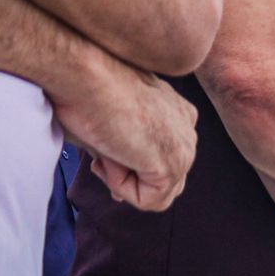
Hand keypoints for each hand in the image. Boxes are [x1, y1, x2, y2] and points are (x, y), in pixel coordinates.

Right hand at [53, 57, 197, 211]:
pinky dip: (123, 188)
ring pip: (157, 192)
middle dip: (129, 176)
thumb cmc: (88, 90)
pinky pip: (150, 200)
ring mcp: (183, 149)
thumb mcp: (110, 126)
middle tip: (104, 152)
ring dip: (123, 180)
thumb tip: (119, 194)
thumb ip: (122, 156)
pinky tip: (113, 156)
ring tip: (108, 148)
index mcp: (178, 116)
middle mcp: (187, 132)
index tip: (105, 155)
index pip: (164, 159)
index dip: (131, 169)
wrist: (87, 75)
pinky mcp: (171, 165)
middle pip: (164, 180)